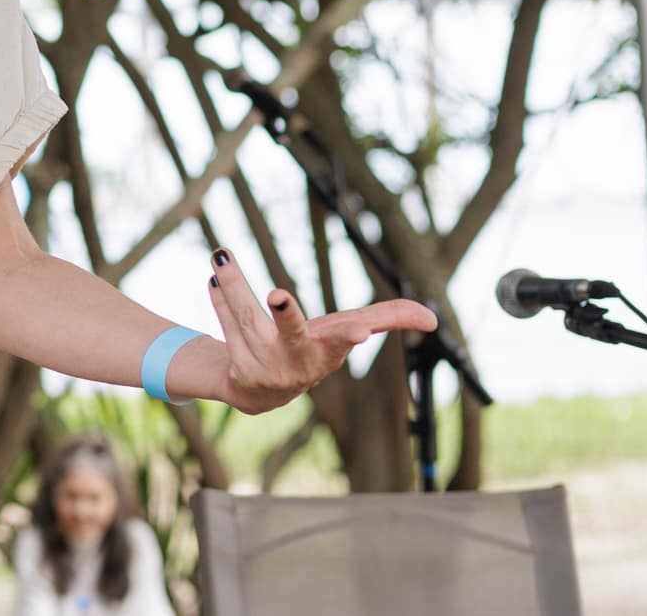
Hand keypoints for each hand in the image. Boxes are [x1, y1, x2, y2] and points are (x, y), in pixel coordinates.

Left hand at [206, 247, 436, 413]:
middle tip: (277, 293)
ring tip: (221, 257)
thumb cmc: (316, 348)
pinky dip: (219, 301)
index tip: (358, 331)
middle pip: (291, 336)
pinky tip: (214, 278)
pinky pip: (225, 327)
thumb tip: (433, 318)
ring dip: (234, 288)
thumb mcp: (350, 332)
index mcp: (330, 351)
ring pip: (247, 321)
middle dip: (287, 316)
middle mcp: (298, 362)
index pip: (343, 342)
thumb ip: (389, 318)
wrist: (263, 390)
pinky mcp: (238, 370)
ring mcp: (266, 368)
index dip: (350, 336)